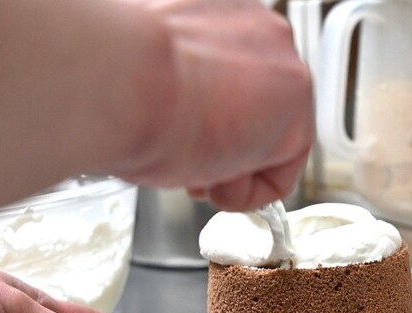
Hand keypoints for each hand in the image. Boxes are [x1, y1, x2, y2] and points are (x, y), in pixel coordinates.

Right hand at [0, 0, 311, 228]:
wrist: (121, 77)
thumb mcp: (146, 75)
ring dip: (233, 171)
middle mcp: (258, 30)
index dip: (209, 125)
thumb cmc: (114, 75)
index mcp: (218, 16)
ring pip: (272, 140)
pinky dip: (248, 195)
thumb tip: (170, 114)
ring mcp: (284, 63)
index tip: (183, 146)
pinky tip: (216, 187)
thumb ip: (176, 88)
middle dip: (226, 151)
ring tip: (196, 175)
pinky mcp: (297, 108)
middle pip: (257, 111)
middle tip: (190, 168)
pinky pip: (281, 174)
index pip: (232, 82)